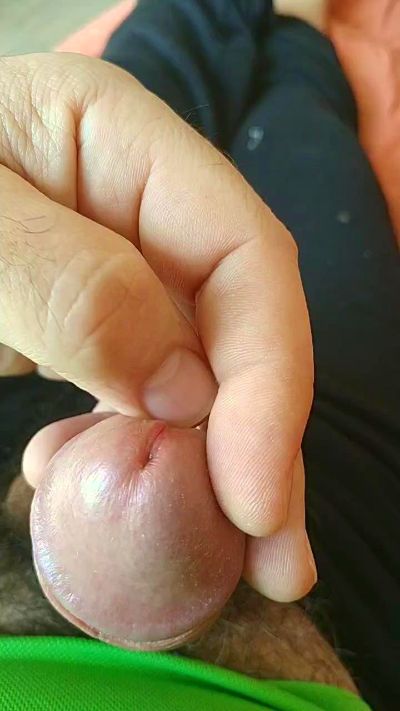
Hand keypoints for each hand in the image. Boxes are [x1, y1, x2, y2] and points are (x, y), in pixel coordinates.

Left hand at [0, 54, 315, 600]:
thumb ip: (66, 287)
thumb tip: (183, 387)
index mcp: (119, 139)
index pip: (243, 253)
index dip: (268, 374)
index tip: (253, 491)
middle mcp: (138, 206)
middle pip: (236, 324)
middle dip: (262, 444)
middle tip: (279, 563)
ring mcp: (114, 268)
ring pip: (196, 367)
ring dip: (213, 463)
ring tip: (230, 556)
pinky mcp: (87, 322)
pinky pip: (137, 390)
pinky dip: (141, 450)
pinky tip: (113, 491)